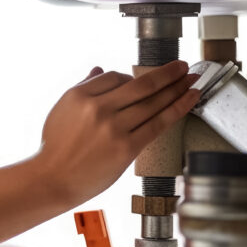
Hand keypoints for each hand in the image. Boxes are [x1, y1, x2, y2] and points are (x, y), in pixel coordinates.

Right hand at [38, 61, 199, 205]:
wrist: (53, 180)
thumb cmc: (55, 147)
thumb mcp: (61, 110)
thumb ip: (83, 87)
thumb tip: (100, 70)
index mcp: (80, 95)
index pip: (115, 76)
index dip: (132, 77)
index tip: (144, 81)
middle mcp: (98, 108)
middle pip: (141, 85)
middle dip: (168, 73)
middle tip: (183, 66)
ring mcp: (114, 128)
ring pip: (154, 103)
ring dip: (178, 89)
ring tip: (193, 80)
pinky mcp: (126, 148)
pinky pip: (158, 124)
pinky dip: (178, 109)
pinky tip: (190, 99)